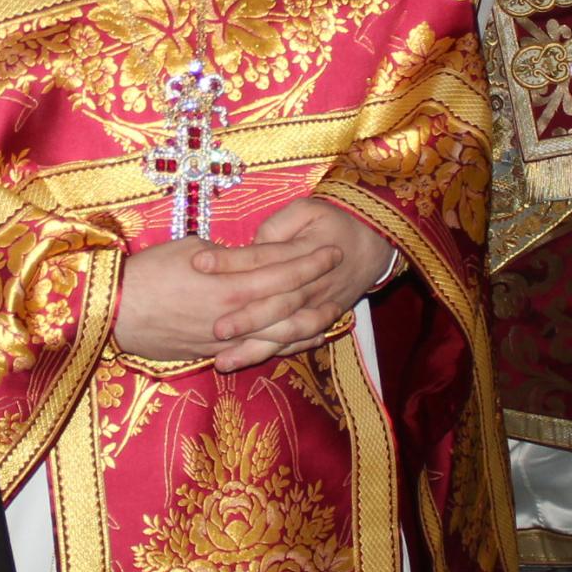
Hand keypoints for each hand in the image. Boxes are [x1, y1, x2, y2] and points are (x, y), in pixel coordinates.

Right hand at [112, 235, 342, 365]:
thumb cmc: (149, 273)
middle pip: (289, 301)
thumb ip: (226, 256)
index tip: (331, 249)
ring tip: (334, 310)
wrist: (117, 312)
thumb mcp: (190, 250)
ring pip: (283, 333)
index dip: (309, 259)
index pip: (282, 269)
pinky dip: (287, 346)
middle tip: (340, 271)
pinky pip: (261, 351)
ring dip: (312, 321)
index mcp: (232, 282)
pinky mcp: (218, 352)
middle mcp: (238, 313)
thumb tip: (245, 257)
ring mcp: (230, 337)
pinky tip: (306, 340)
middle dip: (318, 285)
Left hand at [210, 198, 393, 370]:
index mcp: (305, 251)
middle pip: (276, 303)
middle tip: (215, 328)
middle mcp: (311, 285)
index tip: (198, 263)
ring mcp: (317, 307)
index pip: (262, 257)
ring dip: (255, 348)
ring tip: (223, 361)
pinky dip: (273, 354)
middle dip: (246, 319)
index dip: (231, 261)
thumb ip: (280, 224)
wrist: (373, 244)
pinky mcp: (318, 320)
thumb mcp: (309, 208)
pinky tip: (247, 362)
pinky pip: (296, 342)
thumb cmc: (332, 222)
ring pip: (286, 332)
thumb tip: (255, 243)